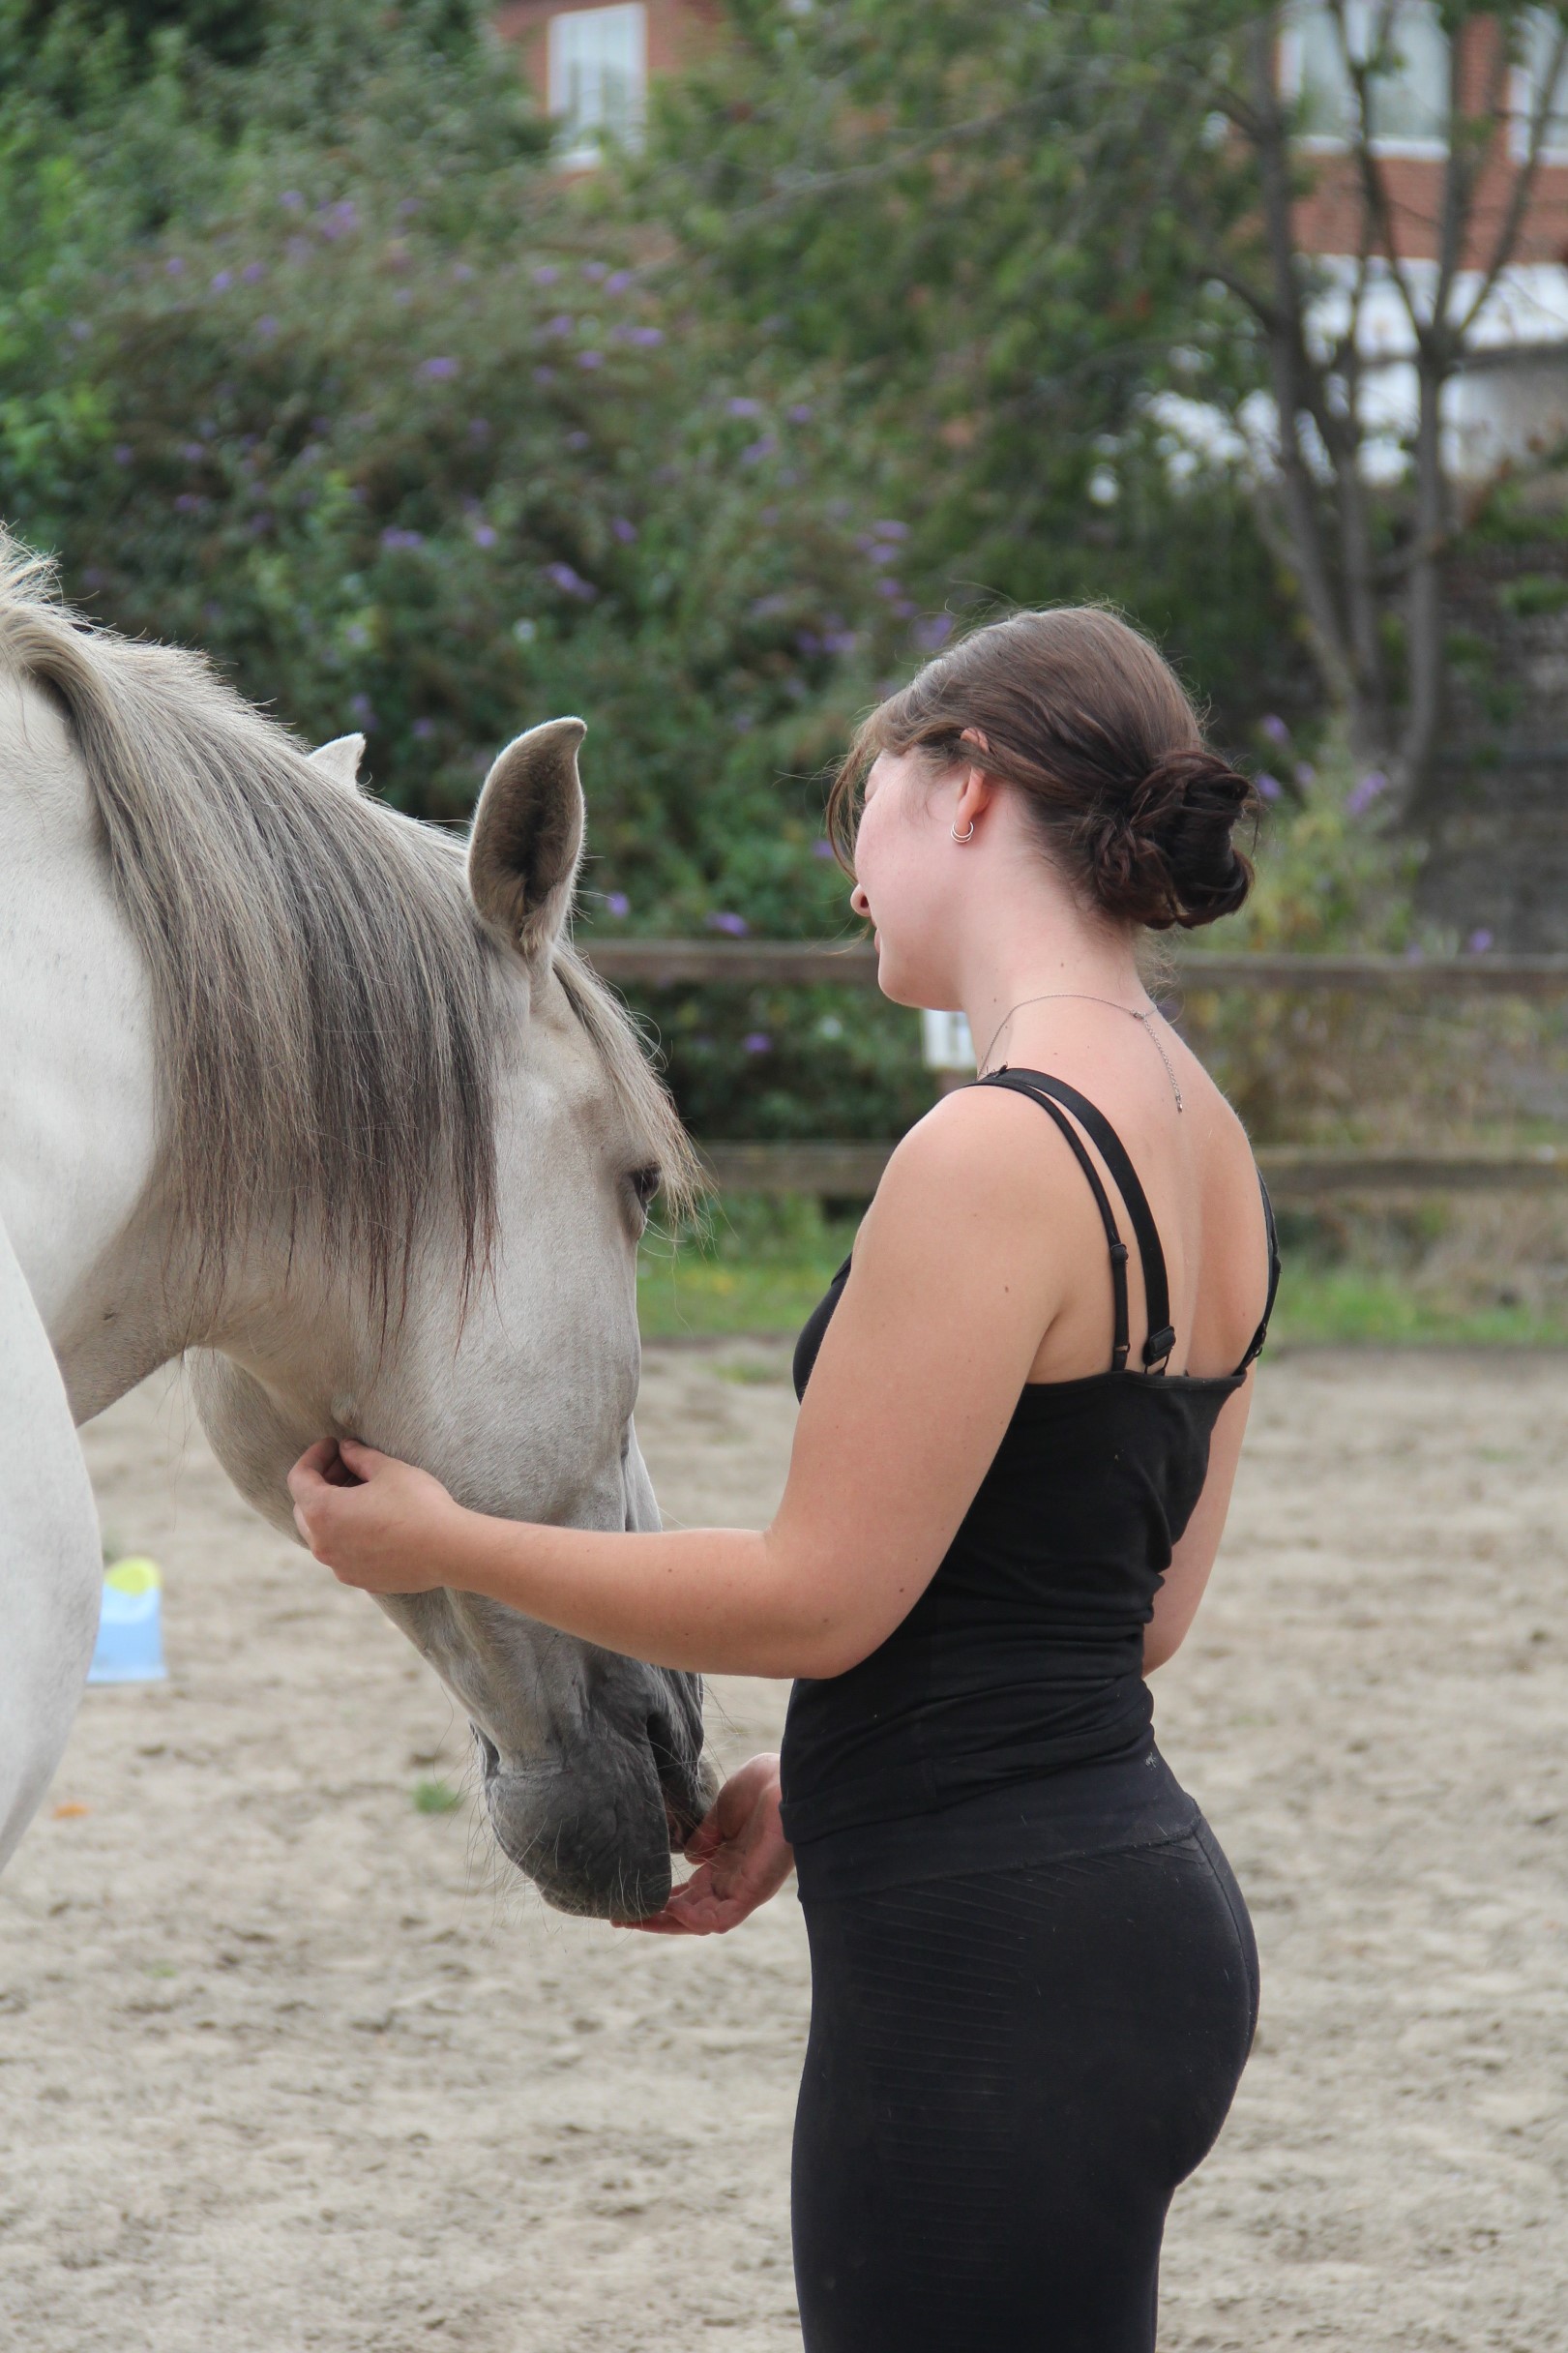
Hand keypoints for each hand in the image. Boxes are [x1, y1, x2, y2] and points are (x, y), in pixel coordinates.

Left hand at [287, 1437, 464, 1594]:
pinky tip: (373, 1521)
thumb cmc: (418, 1505)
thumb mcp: (388, 1470)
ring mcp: (339, 1566)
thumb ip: (360, 1456)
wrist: (449, 1550)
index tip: (332, 1444)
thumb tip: (347, 1449)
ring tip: (362, 1493)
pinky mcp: (359, 1579)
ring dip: (333, 1511)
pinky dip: (348, 1534)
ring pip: (322, 1534)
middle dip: (321, 1483)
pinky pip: (342, 1553)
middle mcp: (323, 1544)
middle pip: (304, 1508)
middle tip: (347, 1465)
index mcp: (322, 1512)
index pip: (299, 1479)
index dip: (313, 1456)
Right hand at [615, 1753, 792, 1935]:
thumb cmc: (764, 1786)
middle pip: (689, 1911)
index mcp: (727, 1863)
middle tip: (618, 1917)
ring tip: (631, 1919)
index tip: (628, 1899)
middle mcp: (734, 1881)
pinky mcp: (754, 1891)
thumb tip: (689, 1855)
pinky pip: (722, 1920)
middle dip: (654, 1916)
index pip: (689, 1891)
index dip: (660, 1897)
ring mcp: (744, 1889)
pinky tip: (673, 1911)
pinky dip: (696, 1921)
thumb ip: (705, 1834)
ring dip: (665, 1923)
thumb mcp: (723, 1810)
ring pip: (700, 1922)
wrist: (790, 1777)